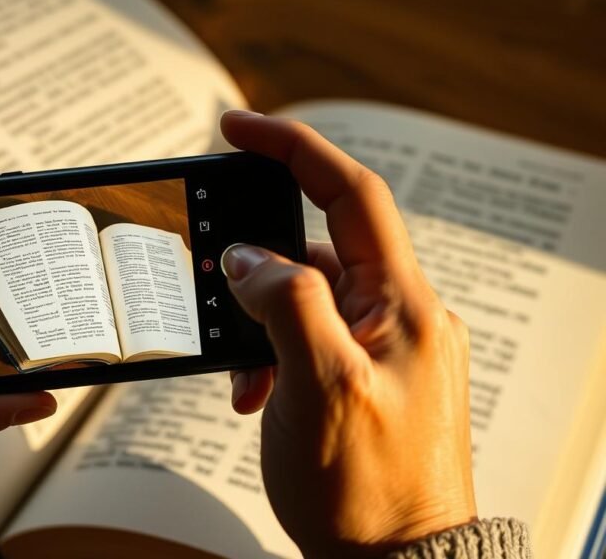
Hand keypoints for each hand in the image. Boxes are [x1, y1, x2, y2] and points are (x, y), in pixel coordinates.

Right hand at [220, 112, 474, 556]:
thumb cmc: (368, 488)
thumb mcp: (318, 385)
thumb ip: (285, 303)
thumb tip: (250, 258)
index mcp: (403, 302)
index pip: (350, 192)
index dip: (292, 148)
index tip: (236, 128)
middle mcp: (398, 315)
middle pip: (317, 248)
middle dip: (258, 267)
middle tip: (214, 286)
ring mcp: (381, 348)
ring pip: (305, 300)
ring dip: (259, 324)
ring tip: (243, 376)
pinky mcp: (362, 378)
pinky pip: (307, 339)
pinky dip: (271, 354)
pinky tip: (257, 394)